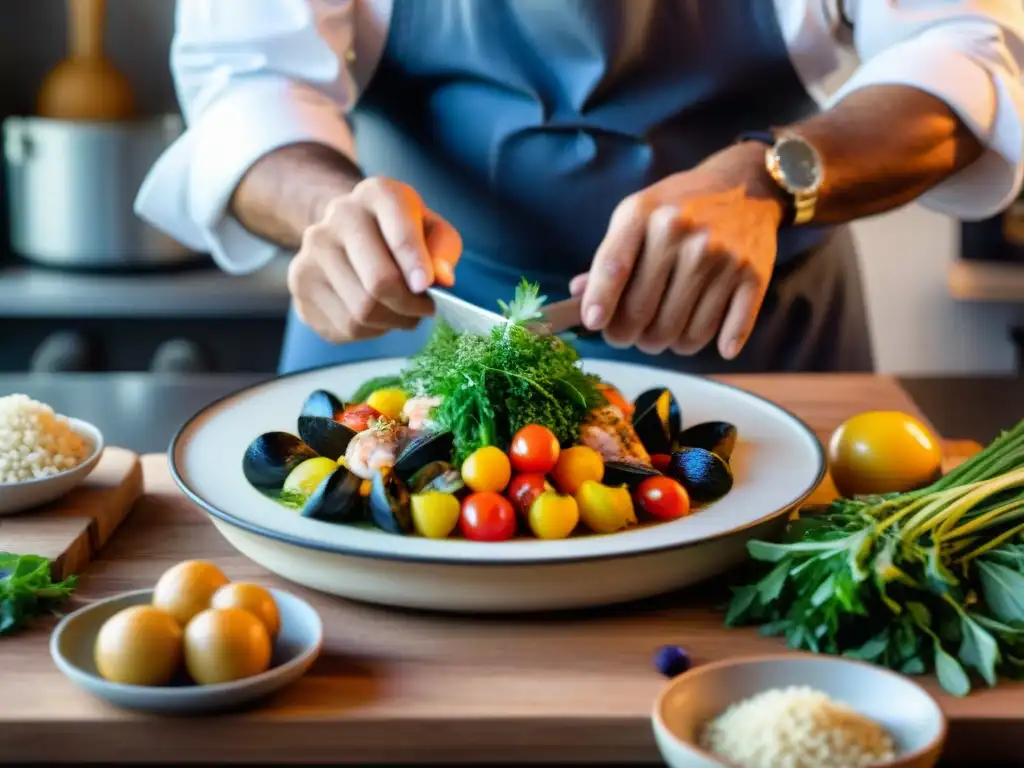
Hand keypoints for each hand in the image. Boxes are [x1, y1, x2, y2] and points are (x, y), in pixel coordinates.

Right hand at [288, 177, 461, 342]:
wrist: (347, 228)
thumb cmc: (400, 232)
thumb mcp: (432, 229)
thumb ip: (443, 249)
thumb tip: (441, 278)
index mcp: (377, 194)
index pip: (400, 235)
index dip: (417, 267)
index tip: (428, 288)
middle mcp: (338, 216)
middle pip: (379, 282)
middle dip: (409, 305)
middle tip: (424, 309)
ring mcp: (311, 250)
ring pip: (361, 312)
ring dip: (392, 321)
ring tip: (402, 312)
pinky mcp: (299, 284)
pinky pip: (344, 327)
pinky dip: (369, 331)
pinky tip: (376, 315)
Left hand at [575, 143, 785, 358]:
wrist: (746, 185)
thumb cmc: (680, 206)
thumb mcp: (637, 214)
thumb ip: (609, 256)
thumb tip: (578, 299)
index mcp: (644, 215)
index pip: (613, 268)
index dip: (600, 302)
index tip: (594, 323)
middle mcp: (682, 234)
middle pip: (642, 314)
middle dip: (627, 335)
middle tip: (628, 334)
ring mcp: (720, 256)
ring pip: (681, 334)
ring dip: (669, 344)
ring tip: (666, 330)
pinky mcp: (752, 275)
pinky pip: (725, 333)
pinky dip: (716, 345)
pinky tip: (713, 341)